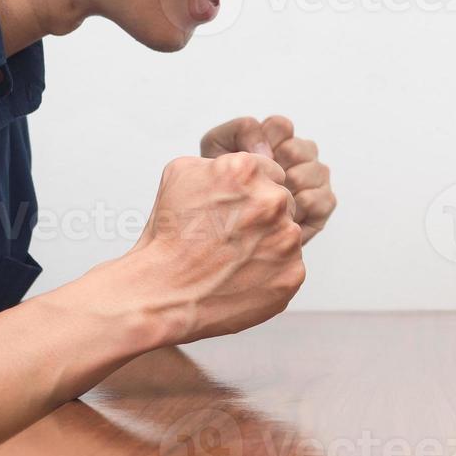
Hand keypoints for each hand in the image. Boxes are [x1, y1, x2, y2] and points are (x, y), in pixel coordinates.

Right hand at [129, 152, 305, 342]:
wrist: (163, 294)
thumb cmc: (167, 239)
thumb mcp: (180, 175)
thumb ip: (218, 161)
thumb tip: (238, 162)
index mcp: (246, 171)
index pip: (270, 170)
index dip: (250, 190)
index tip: (233, 207)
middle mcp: (272, 201)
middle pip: (282, 200)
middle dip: (262, 214)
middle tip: (231, 235)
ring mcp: (286, 239)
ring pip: (287, 233)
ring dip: (268, 241)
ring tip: (234, 257)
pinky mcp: (292, 273)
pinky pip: (290, 265)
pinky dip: (271, 271)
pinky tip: (243, 275)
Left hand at [201, 115, 336, 243]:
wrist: (221, 225)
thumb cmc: (220, 184)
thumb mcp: (217, 147)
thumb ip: (240, 130)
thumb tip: (269, 151)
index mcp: (277, 138)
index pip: (281, 126)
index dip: (264, 143)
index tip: (249, 160)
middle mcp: (301, 154)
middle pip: (299, 149)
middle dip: (275, 168)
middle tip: (258, 186)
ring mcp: (315, 178)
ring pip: (314, 172)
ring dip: (288, 189)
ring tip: (268, 203)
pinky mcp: (323, 205)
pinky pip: (320, 199)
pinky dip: (300, 207)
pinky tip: (282, 215)